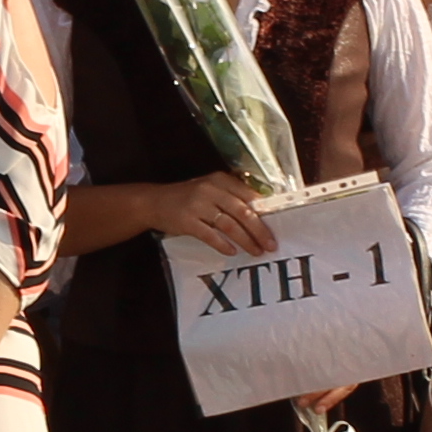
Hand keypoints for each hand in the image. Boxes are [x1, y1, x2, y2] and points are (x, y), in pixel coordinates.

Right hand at [146, 173, 276, 258]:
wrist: (154, 202)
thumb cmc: (187, 197)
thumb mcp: (209, 188)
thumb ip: (231, 196)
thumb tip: (260, 211)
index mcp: (220, 180)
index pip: (248, 195)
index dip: (264, 211)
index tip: (278, 224)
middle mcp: (210, 190)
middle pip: (242, 211)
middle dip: (259, 230)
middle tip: (271, 244)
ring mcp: (198, 205)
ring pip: (229, 225)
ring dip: (246, 240)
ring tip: (256, 251)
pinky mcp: (187, 221)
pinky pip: (210, 235)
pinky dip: (223, 244)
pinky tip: (233, 252)